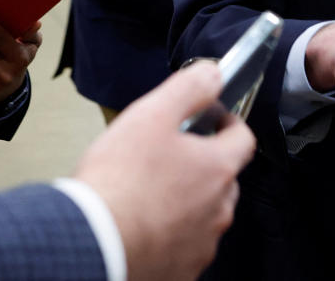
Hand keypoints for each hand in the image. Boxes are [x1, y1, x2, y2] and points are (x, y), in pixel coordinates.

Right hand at [74, 61, 254, 280]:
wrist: (91, 244)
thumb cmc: (119, 183)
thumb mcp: (151, 116)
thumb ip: (188, 89)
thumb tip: (213, 73)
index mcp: (217, 169)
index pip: (243, 138)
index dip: (228, 122)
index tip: (213, 118)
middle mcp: (218, 210)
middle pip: (224, 178)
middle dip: (204, 163)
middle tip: (170, 155)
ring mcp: (201, 244)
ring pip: (205, 214)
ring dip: (188, 200)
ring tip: (151, 191)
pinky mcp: (181, 271)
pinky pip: (185, 246)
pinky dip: (171, 233)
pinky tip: (144, 223)